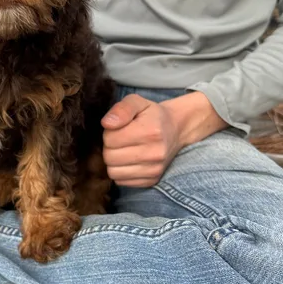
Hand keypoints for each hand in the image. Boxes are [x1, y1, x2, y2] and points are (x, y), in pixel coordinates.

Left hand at [101, 91, 226, 187]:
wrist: (175, 129)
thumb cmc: (152, 115)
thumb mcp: (137, 102)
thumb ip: (121, 109)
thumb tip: (106, 124)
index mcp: (150, 131)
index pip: (109, 139)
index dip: (109, 133)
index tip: (118, 129)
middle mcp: (155, 153)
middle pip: (110, 157)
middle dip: (109, 148)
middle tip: (120, 140)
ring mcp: (154, 169)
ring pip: (113, 172)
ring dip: (113, 162)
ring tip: (124, 150)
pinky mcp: (152, 180)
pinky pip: (122, 181)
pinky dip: (121, 172)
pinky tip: (129, 161)